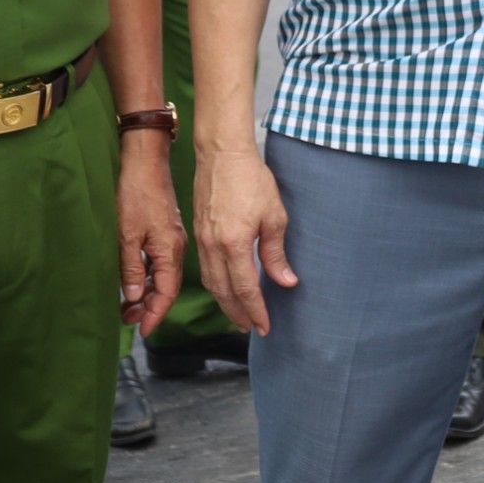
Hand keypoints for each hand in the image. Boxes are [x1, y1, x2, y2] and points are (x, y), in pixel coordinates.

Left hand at [116, 134, 186, 336]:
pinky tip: (132, 280)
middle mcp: (173, 248)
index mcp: (169, 251)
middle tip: (127, 320)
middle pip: (164, 287)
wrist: (144, 160)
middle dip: (148, 307)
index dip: (155, 314)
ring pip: (160, 275)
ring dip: (144, 292)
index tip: (144, 330)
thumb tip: (133, 296)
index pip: (166, 293)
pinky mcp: (162, 230)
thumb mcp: (127, 233)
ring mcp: (169, 239)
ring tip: (126, 306)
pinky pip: (157, 262)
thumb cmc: (135, 193)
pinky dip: (145, 275)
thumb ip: (130, 267)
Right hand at [195, 143, 296, 336]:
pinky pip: (204, 268)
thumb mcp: (274, 216)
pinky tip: (224, 288)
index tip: (265, 327)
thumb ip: (276, 253)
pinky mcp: (198, 232)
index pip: (245, 289)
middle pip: (223, 292)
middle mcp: (213, 246)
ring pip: (210, 282)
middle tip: (251, 329)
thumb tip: (285, 282)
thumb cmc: (251, 179)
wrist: (222, 153)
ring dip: (224, 303)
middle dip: (238, 314)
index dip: (256, 311)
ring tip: (238, 316)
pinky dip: (215, 285)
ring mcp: (202, 240)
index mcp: (234, 243)